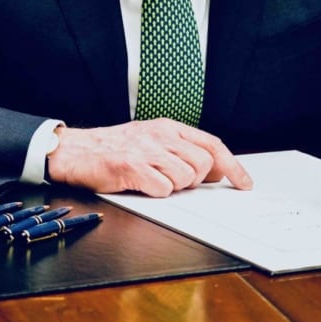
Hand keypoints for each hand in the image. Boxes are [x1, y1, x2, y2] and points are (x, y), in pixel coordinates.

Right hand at [45, 119, 252, 195]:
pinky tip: (142, 186)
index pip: (212, 145)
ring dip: (173, 187)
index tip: (244, 183)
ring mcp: (147, 150)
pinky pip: (162, 188)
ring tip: (153, 181)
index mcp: (169, 128)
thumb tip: (214, 170)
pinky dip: (156, 193)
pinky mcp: (132, 167)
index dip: (233, 165)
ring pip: (185, 178)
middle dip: (195, 180)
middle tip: (173, 180)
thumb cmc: (115, 149)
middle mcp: (161, 136)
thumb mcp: (153, 142)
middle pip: (203, 163)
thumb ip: (183, 152)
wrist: (76, 151)